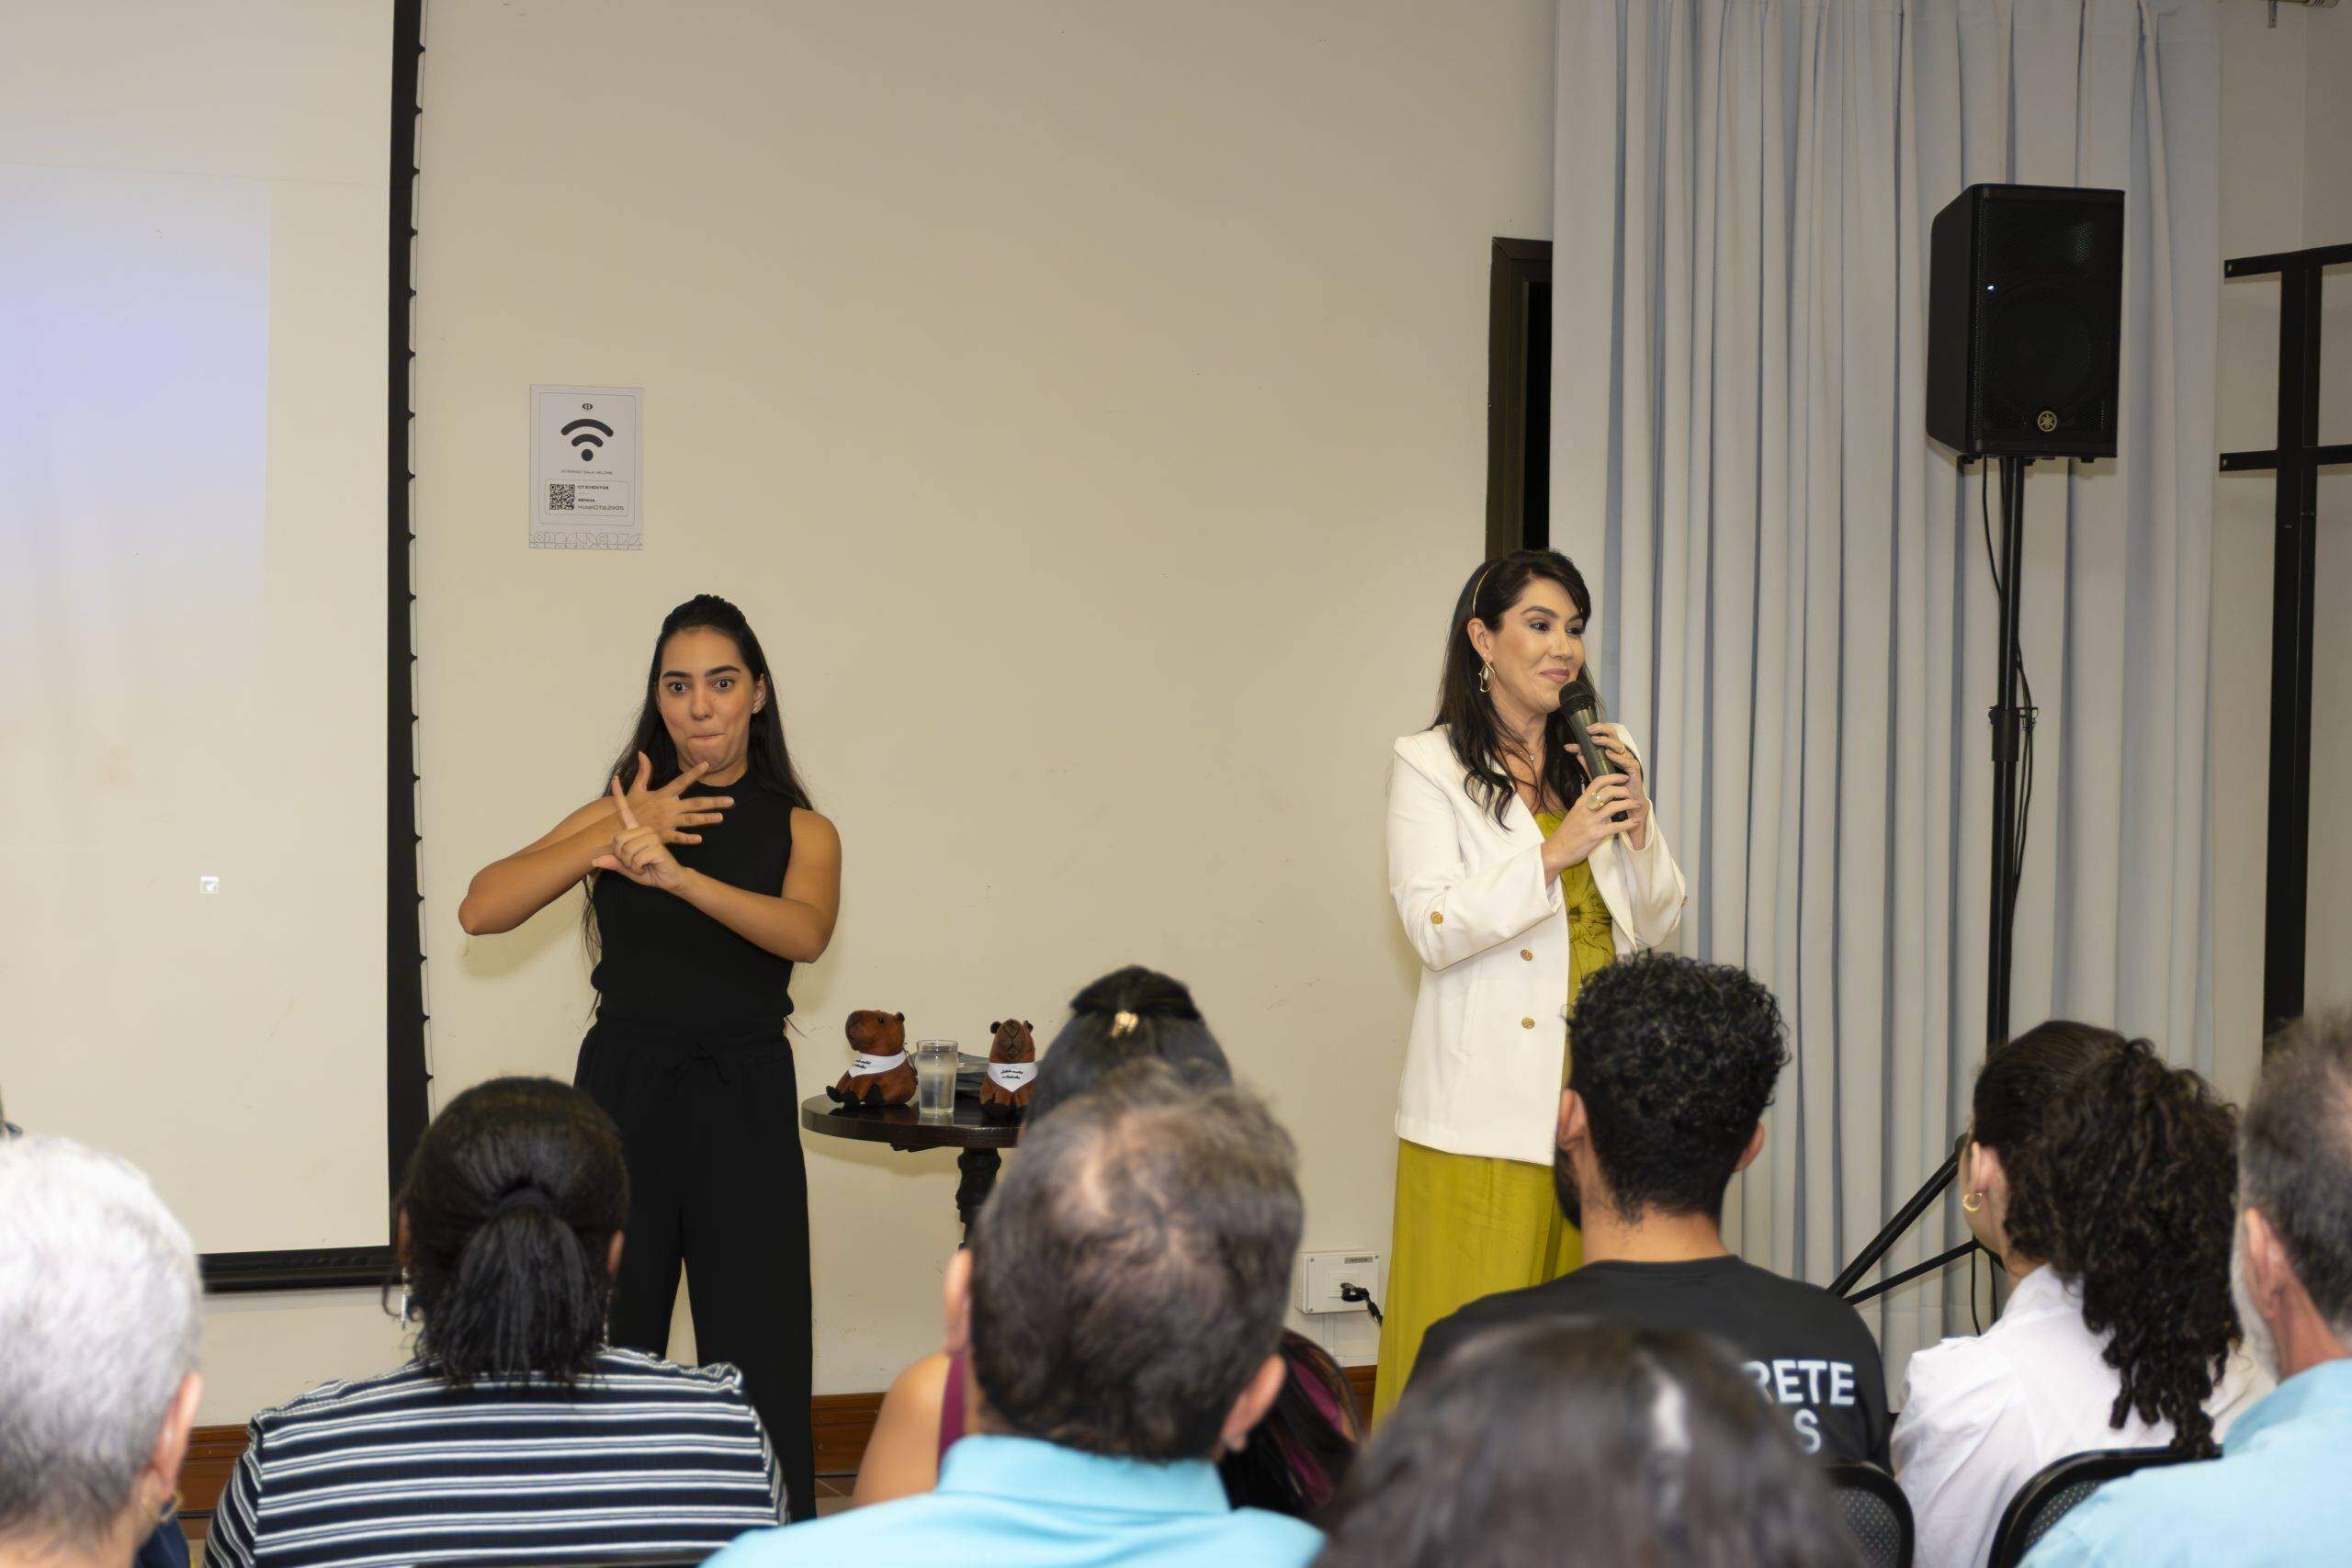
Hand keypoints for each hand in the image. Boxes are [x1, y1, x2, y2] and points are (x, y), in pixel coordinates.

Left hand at [593, 777, 689, 891]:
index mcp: (637, 830)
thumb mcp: (627, 868)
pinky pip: (636, 859)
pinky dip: (638, 868)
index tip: (615, 779)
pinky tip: (647, 867)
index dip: (619, 796)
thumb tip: (594, 860)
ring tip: (642, 865)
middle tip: (633, 863)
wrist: (670, 879)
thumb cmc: (650, 871)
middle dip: (622, 858)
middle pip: (618, 840)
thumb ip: (613, 863)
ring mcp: (651, 836)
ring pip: (627, 850)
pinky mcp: (657, 845)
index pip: (625, 811)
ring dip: (630, 865)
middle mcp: (644, 830)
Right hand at [616, 752, 730, 844]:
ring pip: (690, 820)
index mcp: (663, 795)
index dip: (693, 772)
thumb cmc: (629, 808)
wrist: (617, 827)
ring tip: (721, 818)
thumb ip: (643, 772)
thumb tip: (642, 753)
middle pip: (695, 803)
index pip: (681, 781)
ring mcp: (666, 821)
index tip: (707, 764)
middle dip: (714, 802)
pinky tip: (700, 839)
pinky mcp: (662, 835)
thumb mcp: (636, 788)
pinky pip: (677, 837)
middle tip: (731, 801)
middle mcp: (668, 807)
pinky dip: (687, 839)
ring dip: (706, 819)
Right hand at [1541, 772, 1647, 872]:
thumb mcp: (1574, 813)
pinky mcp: (1596, 834)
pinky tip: (1635, 822)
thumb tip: (1596, 797)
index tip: (1623, 777)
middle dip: (1623, 790)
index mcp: (1581, 802)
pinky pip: (1616, 826)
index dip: (1613, 777)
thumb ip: (1586, 805)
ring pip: (1614, 807)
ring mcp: (1591, 821)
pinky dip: (1628, 824)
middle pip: (1608, 791)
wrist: (1556, 850)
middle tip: (1631, 794)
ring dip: (1628, 804)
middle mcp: (1586, 809)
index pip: (1598, 782)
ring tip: (1636, 805)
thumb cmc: (1566, 833)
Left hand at [1573, 724, 1645, 802]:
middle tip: (1588, 730)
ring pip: (1618, 745)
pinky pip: (1626, 761)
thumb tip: (1578, 755)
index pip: (1600, 739)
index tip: (1570, 745)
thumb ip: (1589, 766)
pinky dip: (1617, 757)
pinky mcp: (1634, 769)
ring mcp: (1627, 759)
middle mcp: (1620, 753)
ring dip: (1606, 741)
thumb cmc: (1614, 786)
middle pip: (1612, 734)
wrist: (1628, 801)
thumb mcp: (1598, 775)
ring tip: (1595, 740)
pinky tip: (1608, 754)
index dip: (1586, 740)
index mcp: (1612, 751)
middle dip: (1600, 729)